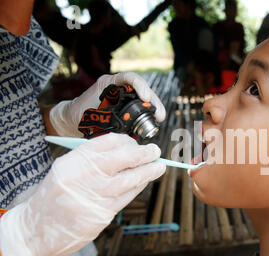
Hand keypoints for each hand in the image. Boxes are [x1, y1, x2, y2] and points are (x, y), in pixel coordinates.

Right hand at [0, 133, 165, 255]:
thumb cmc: (54, 198)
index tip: (135, 143)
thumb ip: (91, 160)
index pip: (106, 142)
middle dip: (142, 153)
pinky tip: (145, 182)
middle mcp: (83, 177)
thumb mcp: (65, 170)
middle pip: (121, 158)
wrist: (36, 230)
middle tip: (154, 151)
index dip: (127, 141)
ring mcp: (93, 196)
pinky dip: (138, 187)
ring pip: (129, 179)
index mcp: (72, 162)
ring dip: (148, 171)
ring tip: (159, 166)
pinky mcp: (101, 215)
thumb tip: (123, 150)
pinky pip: (126, 197)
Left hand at [49, 72, 165, 136]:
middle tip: (159, 115)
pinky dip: (149, 115)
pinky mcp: (128, 107)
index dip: (139, 85)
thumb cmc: (79, 115)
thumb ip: (104, 118)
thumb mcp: (90, 114)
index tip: (145, 97)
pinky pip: (141, 108)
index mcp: (110, 83)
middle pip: (142, 89)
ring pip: (144, 98)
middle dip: (153, 100)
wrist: (74, 120)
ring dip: (154, 108)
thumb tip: (119, 130)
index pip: (129, 78)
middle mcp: (120, 88)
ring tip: (159, 119)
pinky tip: (154, 122)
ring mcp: (125, 97)